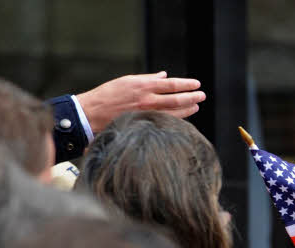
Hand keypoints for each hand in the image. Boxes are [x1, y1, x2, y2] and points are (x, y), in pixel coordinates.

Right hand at [75, 71, 205, 132]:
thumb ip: (148, 78)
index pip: (171, 85)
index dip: (186, 85)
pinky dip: (175, 119)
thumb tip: (164, 75)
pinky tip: (182, 118)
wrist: (92, 113)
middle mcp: (147, 100)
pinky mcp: (144, 124)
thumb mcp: (128, 80)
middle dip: (192, 97)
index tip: (197, 84)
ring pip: (173, 113)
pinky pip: (163, 122)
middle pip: (176, 100)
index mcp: (144, 86)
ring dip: (187, 109)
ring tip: (196, 106)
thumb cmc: (108, 94)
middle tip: (202, 96)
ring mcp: (146, 114)